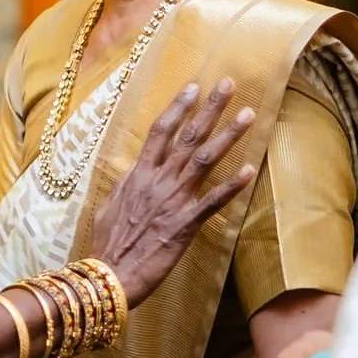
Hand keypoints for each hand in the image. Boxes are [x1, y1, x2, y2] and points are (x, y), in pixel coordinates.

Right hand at [90, 80, 256, 306]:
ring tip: (248, 114)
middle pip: (187, 136)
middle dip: (209, 108)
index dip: (178, 106)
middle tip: (228, 84)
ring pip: (204, 159)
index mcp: (139, 174)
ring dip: (227, 135)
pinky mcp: (185, 224)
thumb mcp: (111, 205)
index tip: (193, 86)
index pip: (160, 131)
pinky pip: (212, 201)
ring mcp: (173, 200)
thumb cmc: (108, 243)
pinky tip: (249, 170)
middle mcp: (158, 180)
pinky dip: (231, 186)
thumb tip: (134, 170)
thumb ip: (127, 184)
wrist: (109, 273)